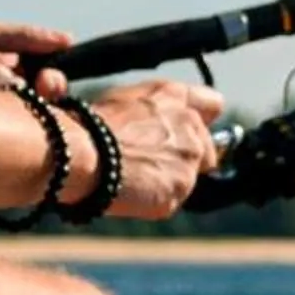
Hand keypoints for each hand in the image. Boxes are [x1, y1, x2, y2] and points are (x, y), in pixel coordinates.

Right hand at [89, 78, 225, 218]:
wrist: (82, 155)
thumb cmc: (91, 128)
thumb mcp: (123, 103)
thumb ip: (153, 112)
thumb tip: (157, 125)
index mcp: (172, 95)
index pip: (212, 104)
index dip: (202, 120)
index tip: (188, 133)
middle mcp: (189, 121)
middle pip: (208, 147)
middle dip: (187, 158)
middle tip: (154, 164)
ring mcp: (190, 154)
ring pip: (191, 176)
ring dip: (171, 180)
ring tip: (136, 178)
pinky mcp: (183, 184)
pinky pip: (174, 198)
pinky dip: (158, 200)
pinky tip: (134, 191)